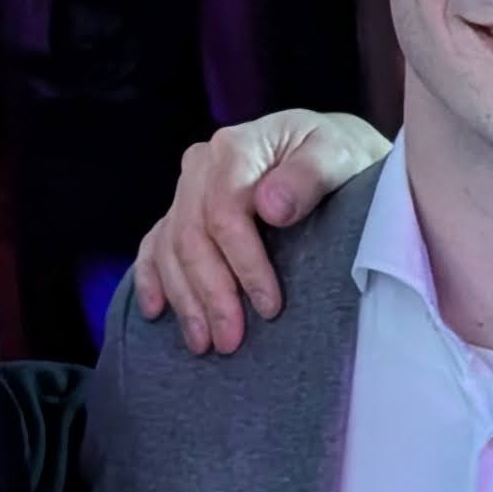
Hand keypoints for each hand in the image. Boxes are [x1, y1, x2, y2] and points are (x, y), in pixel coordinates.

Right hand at [126, 109, 393, 354]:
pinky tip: (156, 311)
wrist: (331, 151)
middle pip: (191, 237)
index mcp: (236, 149)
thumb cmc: (340, 156)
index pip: (224, 215)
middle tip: (230, 341)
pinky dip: (152, 279)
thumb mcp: (340, 155)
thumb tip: (270, 207)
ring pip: (170, 249)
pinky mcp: (184, 209)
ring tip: (204, 342)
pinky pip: (155, 245)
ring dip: (184, 300)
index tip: (269, 306)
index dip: (243, 265)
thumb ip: (309, 175)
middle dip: (210, 294)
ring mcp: (189, 189)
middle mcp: (202, 165)